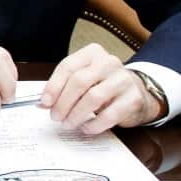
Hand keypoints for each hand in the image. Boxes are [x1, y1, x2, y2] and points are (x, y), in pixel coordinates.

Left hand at [41, 43, 163, 133]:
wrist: (138, 91)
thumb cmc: (103, 84)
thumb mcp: (83, 79)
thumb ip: (63, 87)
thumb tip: (42, 103)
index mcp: (92, 53)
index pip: (68, 67)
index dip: (53, 86)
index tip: (45, 102)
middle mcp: (109, 63)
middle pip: (79, 82)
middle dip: (63, 102)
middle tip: (55, 116)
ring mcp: (123, 80)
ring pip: (93, 98)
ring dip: (76, 114)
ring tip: (68, 123)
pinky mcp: (133, 99)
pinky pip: (109, 114)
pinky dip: (94, 124)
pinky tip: (86, 128)